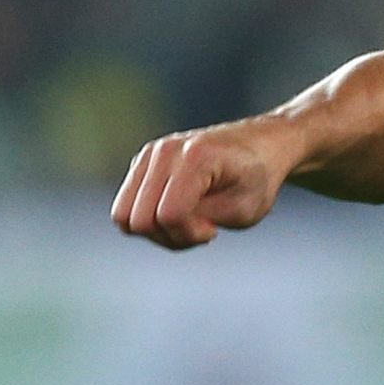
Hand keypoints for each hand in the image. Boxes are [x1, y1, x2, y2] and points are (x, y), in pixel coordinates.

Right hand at [110, 116, 301, 249]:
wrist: (258, 147)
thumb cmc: (256, 180)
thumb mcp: (243, 210)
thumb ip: (201, 220)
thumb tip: (161, 220)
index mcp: (195, 158)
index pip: (169, 216)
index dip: (190, 235)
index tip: (214, 230)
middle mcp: (164, 151)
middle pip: (138, 220)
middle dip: (170, 237)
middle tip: (201, 229)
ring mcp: (148, 155)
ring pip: (124, 217)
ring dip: (157, 232)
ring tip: (189, 222)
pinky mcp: (141, 163)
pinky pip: (126, 210)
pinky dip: (151, 222)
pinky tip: (178, 214)